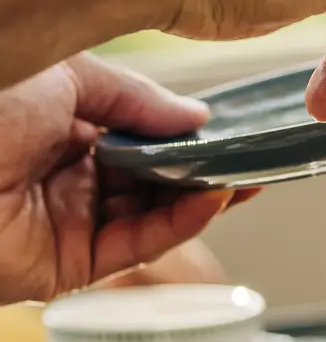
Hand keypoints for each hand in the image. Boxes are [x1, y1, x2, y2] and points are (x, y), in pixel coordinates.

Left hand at [0, 55, 253, 304]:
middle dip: (203, 167)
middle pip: (152, 176)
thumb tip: (196, 116)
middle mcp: (62, 174)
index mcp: (56, 127)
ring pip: (152, 213)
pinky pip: (137, 244)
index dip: (185, 133)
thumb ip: (135, 98)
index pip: (138, 134)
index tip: (229, 128)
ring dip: (202, 197)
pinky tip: (211, 200)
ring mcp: (67, 220)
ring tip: (243, 177)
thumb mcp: (64, 77)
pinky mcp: (68, 264)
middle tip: (251, 157)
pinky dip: (180, 224)